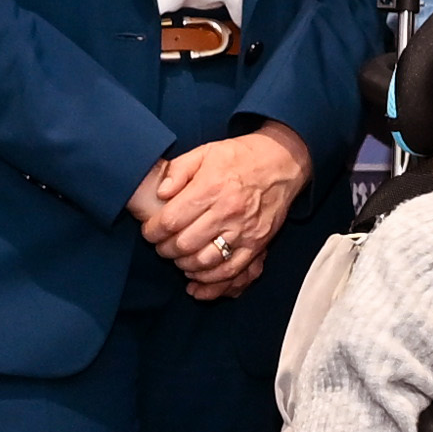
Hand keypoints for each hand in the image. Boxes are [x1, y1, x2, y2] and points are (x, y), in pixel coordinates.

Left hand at [130, 125, 308, 295]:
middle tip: (161, 246)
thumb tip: (160, 193)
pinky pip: (231, 271)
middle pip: (184, 244)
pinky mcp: (257, 244)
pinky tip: (197, 274)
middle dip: (165, 249)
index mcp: (211, 188)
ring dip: (184, 264)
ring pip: (205, 261)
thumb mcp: (205, 152)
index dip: (153, 231)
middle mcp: (227, 212)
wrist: (282, 162)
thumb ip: (178, 171)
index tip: (149, 232)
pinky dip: (210, 279)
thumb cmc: (241, 156)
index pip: (171, 220)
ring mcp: (244, 231)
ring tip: (178, 258)